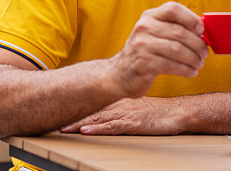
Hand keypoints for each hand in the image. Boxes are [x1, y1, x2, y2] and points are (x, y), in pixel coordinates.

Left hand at [60, 97, 179, 134]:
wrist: (178, 112)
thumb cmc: (158, 111)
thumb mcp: (136, 105)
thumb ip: (120, 105)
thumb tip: (105, 111)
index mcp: (119, 99)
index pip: (93, 102)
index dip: (75, 105)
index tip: (58, 108)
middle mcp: (119, 104)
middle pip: (91, 109)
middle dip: (71, 114)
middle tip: (52, 118)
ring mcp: (126, 113)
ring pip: (98, 118)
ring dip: (79, 123)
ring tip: (62, 128)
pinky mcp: (133, 124)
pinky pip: (112, 127)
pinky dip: (98, 129)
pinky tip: (85, 131)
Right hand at [109, 1, 208, 97]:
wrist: (120, 73)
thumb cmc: (146, 52)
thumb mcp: (155, 34)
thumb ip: (175, 29)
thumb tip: (203, 32)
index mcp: (150, 16)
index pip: (173, 9)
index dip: (190, 18)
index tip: (202, 30)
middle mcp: (144, 27)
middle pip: (179, 32)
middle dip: (197, 44)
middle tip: (204, 54)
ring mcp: (142, 45)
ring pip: (177, 49)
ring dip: (193, 58)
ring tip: (199, 64)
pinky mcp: (143, 63)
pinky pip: (171, 65)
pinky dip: (185, 70)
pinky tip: (191, 72)